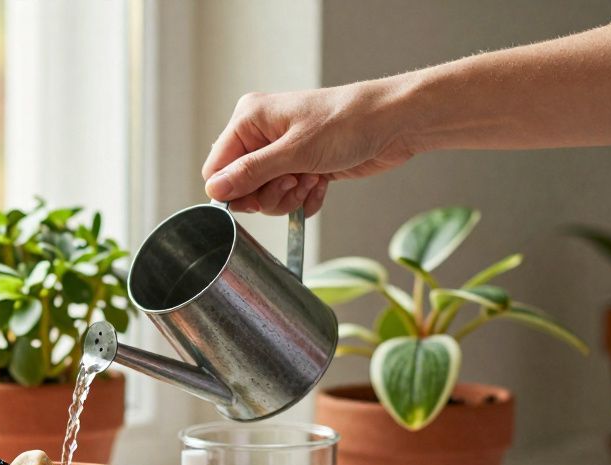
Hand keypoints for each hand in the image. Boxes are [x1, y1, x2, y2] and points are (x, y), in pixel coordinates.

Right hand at [201, 82, 416, 215]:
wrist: (395, 123)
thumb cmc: (348, 123)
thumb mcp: (295, 152)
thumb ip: (251, 173)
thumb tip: (215, 189)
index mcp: (249, 120)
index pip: (217, 167)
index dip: (233, 190)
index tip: (257, 197)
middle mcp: (261, 136)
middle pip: (241, 187)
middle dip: (269, 194)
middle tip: (294, 182)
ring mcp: (282, 153)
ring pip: (265, 196)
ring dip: (289, 197)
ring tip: (313, 180)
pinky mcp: (301, 167)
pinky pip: (288, 198)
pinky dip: (304, 199)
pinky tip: (322, 185)